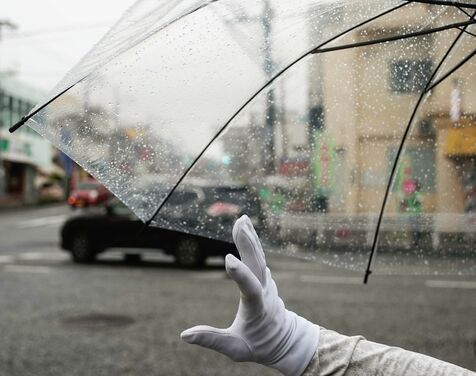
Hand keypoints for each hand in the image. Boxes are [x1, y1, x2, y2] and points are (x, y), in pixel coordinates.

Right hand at [181, 215, 318, 375]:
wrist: (285, 340)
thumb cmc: (258, 345)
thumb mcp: (235, 350)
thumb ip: (212, 340)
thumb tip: (184, 335)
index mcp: (257, 308)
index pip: (250, 288)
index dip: (240, 274)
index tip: (229, 258)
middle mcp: (265, 291)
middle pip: (257, 264)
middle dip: (247, 243)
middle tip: (239, 223)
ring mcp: (267, 282)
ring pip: (259, 257)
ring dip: (250, 238)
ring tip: (242, 219)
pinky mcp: (265, 278)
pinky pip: (259, 257)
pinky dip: (252, 242)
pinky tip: (246, 229)